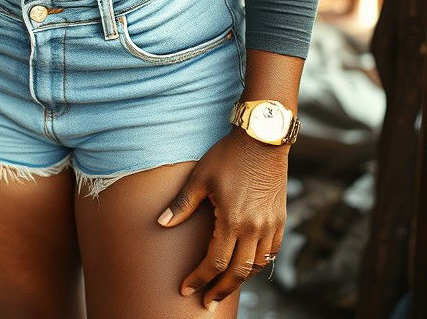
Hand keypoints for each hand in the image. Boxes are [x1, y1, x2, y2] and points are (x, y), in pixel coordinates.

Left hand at [157, 128, 286, 308]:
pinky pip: (270, 254)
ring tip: (223, 287)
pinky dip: (257, 265)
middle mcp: (255, 229)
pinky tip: (246, 266)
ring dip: (239, 280)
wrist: (263, 139)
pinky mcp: (280, 221)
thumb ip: (182, 204)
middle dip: (220, 290)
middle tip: (206, 303)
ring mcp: (270, 227)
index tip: (186, 289)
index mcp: (233, 221)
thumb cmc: (227, 156)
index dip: (199, 278)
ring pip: (256, 267)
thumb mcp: (200, 177)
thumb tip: (160, 223)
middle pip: (237, 273)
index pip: (214, 262)